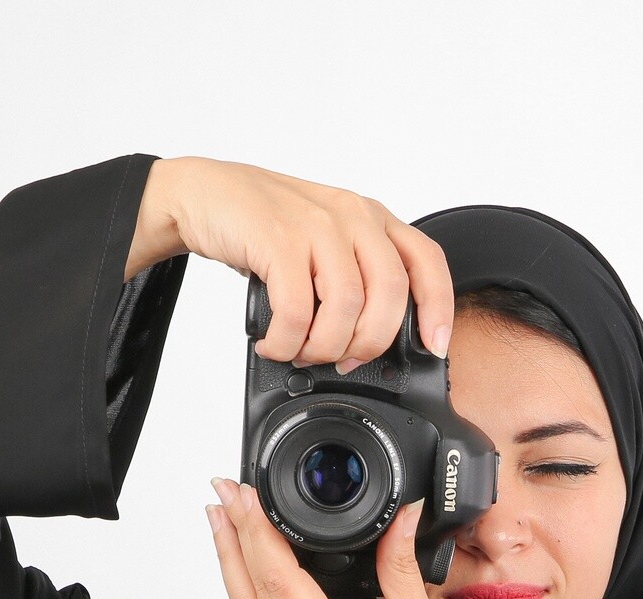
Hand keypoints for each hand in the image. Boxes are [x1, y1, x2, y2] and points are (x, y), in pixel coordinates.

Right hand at [136, 155, 453, 366]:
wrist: (205, 196)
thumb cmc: (264, 226)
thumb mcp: (323, 242)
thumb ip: (352, 275)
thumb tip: (368, 341)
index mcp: (370, 219)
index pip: (425, 261)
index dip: (437, 309)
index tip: (433, 348)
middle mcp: (351, 217)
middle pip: (390, 295)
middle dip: (370, 342)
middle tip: (344, 360)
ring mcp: (316, 226)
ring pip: (346, 308)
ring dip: (323, 347)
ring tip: (300, 352)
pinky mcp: (279, 240)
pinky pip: (297, 311)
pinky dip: (286, 342)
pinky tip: (273, 343)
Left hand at [206, 476, 479, 598]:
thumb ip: (402, 568)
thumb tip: (403, 517)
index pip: (277, 579)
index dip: (257, 532)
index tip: (245, 496)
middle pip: (249, 592)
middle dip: (232, 538)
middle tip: (221, 494)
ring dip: (232, 565)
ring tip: (223, 525)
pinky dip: (247, 595)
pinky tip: (249, 575)